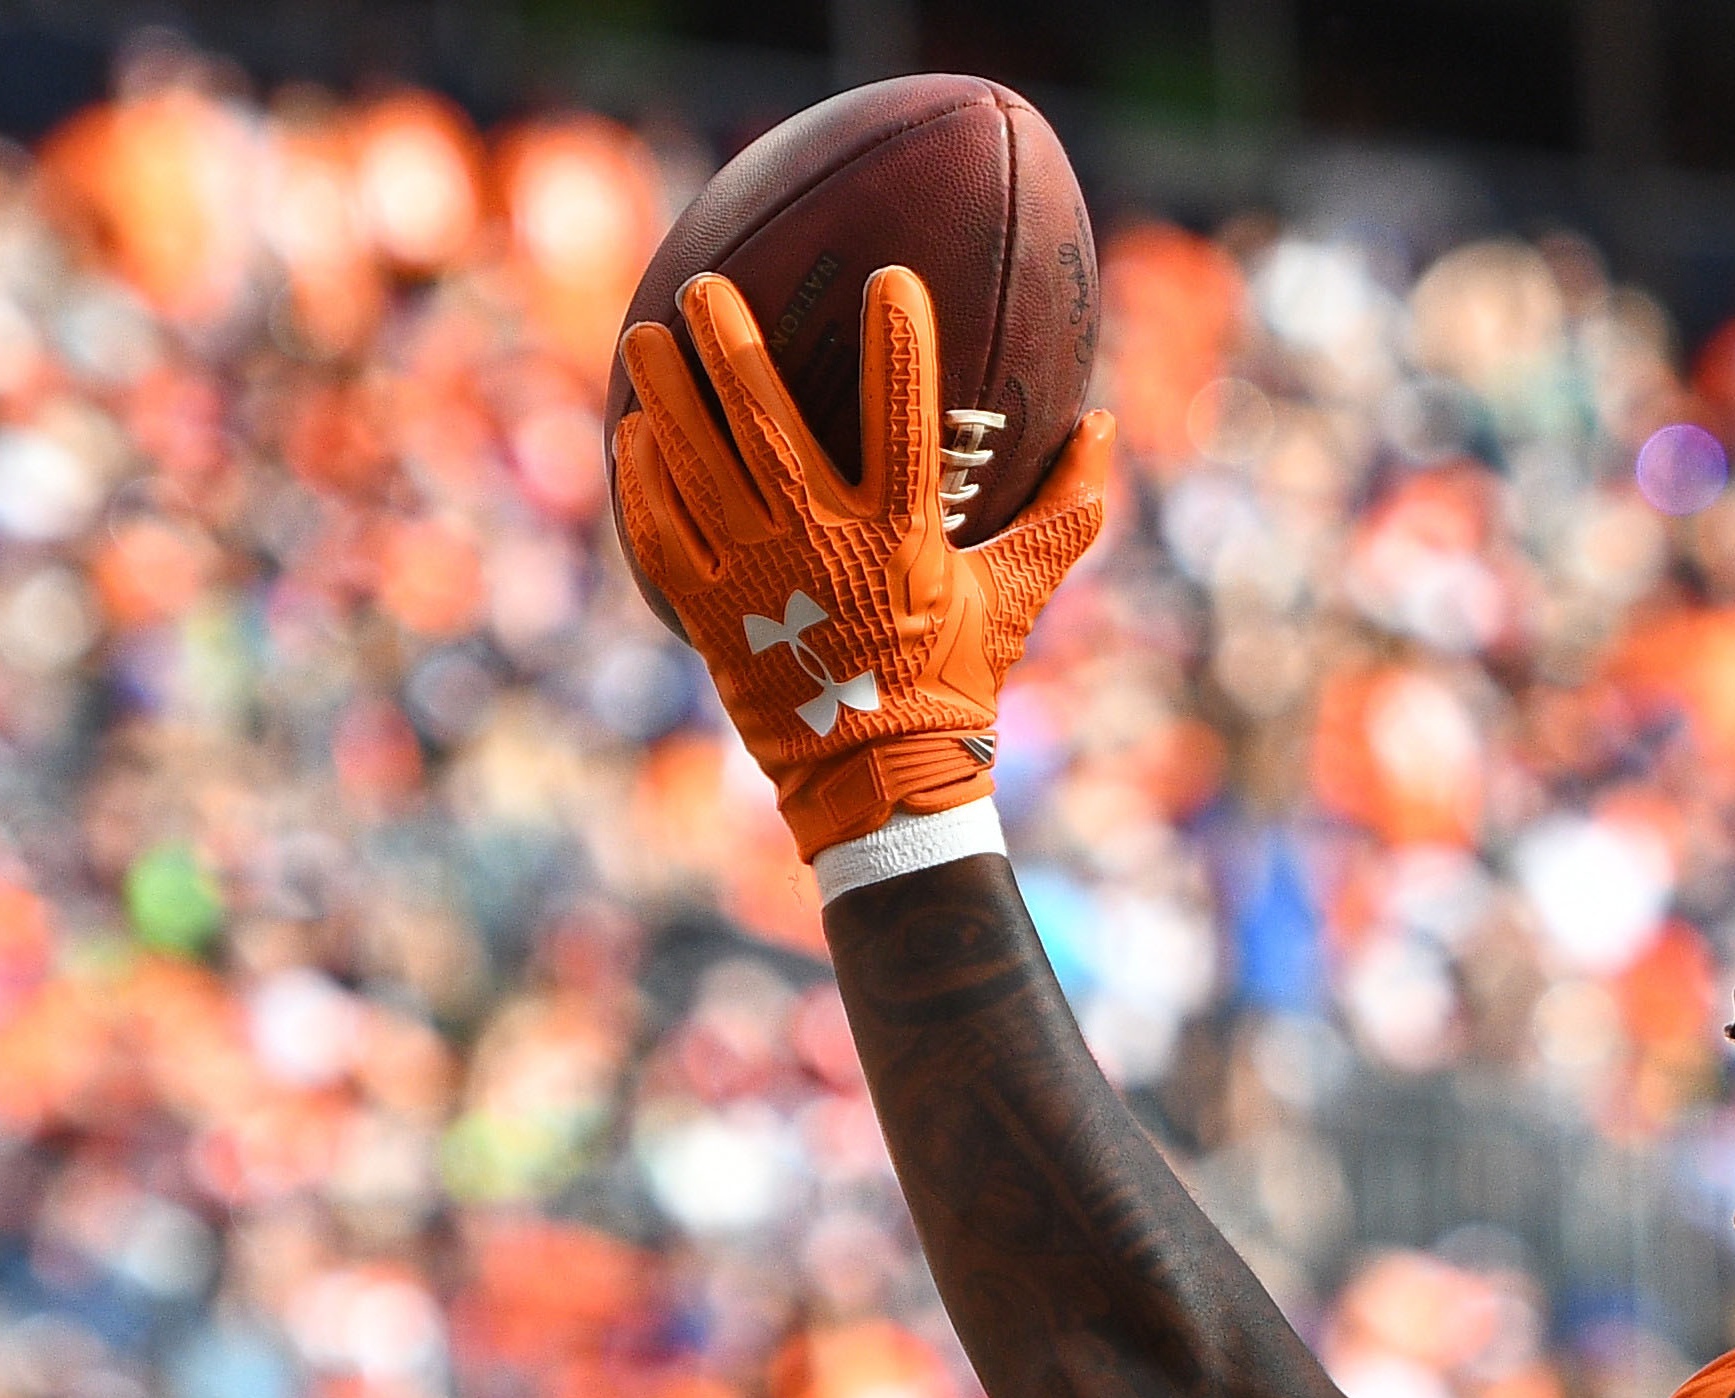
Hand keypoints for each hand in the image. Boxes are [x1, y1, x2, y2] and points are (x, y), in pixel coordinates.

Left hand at [615, 267, 1114, 855]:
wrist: (879, 783)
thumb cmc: (952, 681)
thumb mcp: (1014, 596)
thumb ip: (1063, 512)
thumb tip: (1104, 425)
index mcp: (901, 535)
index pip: (904, 417)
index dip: (898, 344)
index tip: (889, 277)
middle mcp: (820, 546)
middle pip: (762, 423)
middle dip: (728, 345)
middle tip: (703, 286)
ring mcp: (754, 582)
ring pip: (694, 468)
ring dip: (666, 396)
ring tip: (644, 337)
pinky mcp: (708, 617)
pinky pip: (660, 537)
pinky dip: (641, 484)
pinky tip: (630, 437)